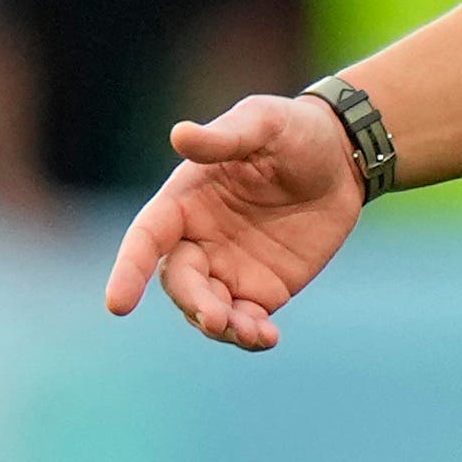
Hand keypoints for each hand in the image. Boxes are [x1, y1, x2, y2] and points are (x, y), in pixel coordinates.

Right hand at [100, 96, 367, 350]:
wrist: (344, 157)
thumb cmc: (294, 131)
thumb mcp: (263, 123)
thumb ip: (224, 137)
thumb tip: (180, 135)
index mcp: (183, 202)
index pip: (146, 240)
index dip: (129, 271)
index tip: (118, 304)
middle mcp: (198, 240)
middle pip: (180, 282)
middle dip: (193, 304)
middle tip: (216, 318)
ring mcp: (228, 268)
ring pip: (208, 309)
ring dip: (220, 327)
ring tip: (250, 333)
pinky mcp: (263, 288)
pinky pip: (247, 320)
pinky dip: (250, 335)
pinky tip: (266, 339)